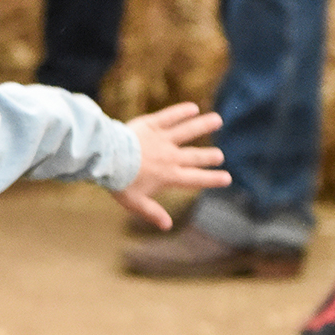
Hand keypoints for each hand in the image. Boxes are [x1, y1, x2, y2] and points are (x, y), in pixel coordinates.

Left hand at [112, 103, 230, 229]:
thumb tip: (167, 226)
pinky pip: (170, 116)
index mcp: (169, 176)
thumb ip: (152, 213)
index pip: (196, 179)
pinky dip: (182, 111)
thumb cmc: (120, 183)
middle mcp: (171, 157)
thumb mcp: (135, 202)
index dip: (212, 179)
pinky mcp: (151, 125)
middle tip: (219, 155)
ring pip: (188, 131)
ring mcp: (162, 139)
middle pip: (195, 156)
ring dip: (203, 125)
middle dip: (209, 156)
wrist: (107, 159)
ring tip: (217, 120)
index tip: (227, 178)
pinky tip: (193, 107)